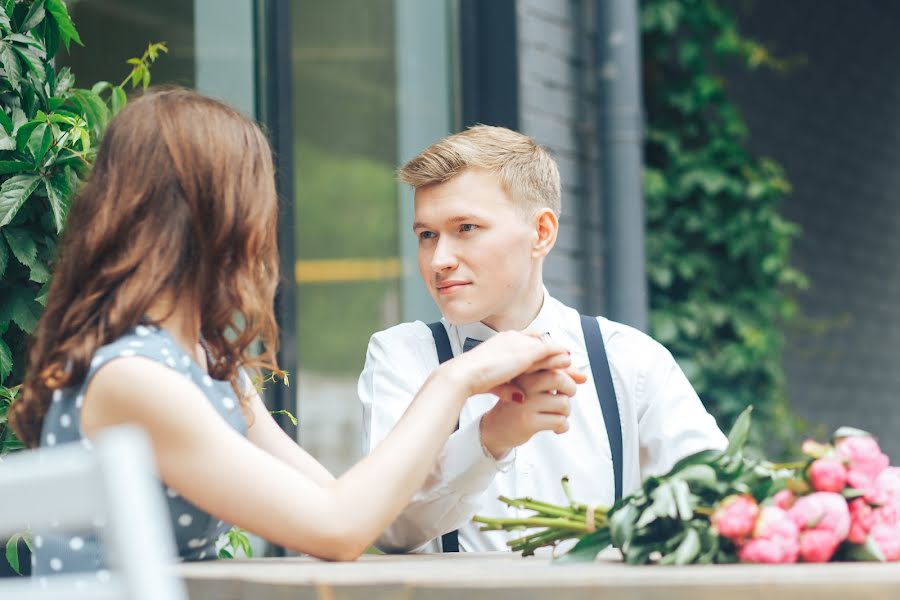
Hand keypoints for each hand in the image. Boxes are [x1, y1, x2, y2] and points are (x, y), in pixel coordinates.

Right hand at [440, 331, 570, 398]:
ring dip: (561, 356)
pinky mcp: (526, 352)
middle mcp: (511, 338)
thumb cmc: (472, 381)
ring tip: (574, 366)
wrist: (464, 375)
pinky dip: (558, 356)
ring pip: (547, 346)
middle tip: (571, 363)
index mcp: (500, 343)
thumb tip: (521, 396)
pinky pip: (548, 351)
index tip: (552, 359)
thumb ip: (508, 387)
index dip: (540, 351)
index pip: (526, 343)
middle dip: (556, 353)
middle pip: (540, 343)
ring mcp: (519, 343)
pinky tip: (568, 364)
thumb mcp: (494, 384)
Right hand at [480, 365, 586, 458]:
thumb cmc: (518, 405)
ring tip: (557, 415)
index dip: (568, 374)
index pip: (554, 364)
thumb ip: (557, 378)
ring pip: (563, 403)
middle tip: (565, 396)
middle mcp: (524, 384)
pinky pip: (559, 421)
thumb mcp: (533, 386)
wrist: (496, 428)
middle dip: (570, 389)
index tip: (567, 384)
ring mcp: (526, 403)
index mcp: (525, 372)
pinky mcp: (528, 422)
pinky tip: (556, 427)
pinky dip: (563, 426)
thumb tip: (583, 377)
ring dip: (566, 412)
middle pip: (560, 379)